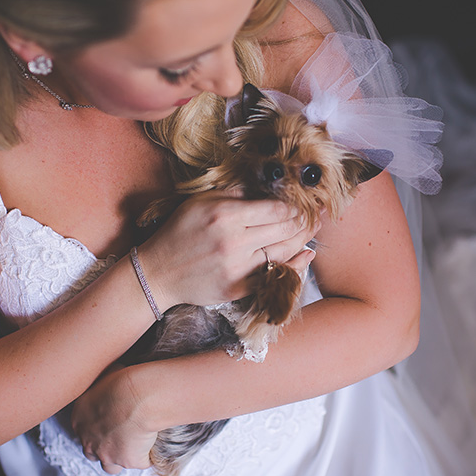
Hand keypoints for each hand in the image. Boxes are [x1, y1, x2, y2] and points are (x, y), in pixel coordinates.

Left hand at [70, 365, 155, 473]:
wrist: (139, 396)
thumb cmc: (123, 380)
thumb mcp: (105, 373)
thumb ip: (103, 383)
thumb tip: (112, 373)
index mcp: (79, 418)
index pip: (83, 429)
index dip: (97, 425)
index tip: (110, 419)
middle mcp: (89, 440)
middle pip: (92, 451)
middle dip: (104, 445)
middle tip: (121, 433)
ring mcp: (108, 454)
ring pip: (111, 466)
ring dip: (119, 458)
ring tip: (135, 444)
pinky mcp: (129, 461)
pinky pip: (140, 462)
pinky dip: (146, 455)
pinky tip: (153, 442)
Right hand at [138, 190, 319, 307]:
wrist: (158, 272)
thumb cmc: (179, 232)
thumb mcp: (200, 202)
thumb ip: (234, 192)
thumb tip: (265, 186)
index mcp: (226, 215)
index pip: (277, 209)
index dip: (296, 205)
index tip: (303, 201)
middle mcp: (235, 241)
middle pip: (286, 229)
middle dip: (305, 220)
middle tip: (317, 214)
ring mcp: (238, 268)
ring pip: (285, 252)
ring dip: (304, 240)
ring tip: (312, 229)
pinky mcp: (239, 288)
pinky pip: (274, 276)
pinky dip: (294, 265)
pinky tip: (304, 254)